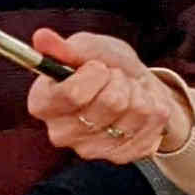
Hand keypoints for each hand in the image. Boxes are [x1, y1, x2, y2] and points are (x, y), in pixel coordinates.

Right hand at [26, 28, 191, 159]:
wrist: (135, 87)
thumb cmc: (105, 65)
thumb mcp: (88, 48)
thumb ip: (66, 47)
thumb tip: (41, 37)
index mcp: (43, 104)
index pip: (71, 94)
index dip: (94, 74)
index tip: (97, 66)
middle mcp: (61, 133)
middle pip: (111, 101)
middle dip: (120, 79)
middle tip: (114, 78)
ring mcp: (91, 149)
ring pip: (136, 111)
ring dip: (139, 92)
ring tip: (129, 91)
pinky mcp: (120, 157)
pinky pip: (153, 124)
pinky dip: (154, 108)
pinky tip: (141, 109)